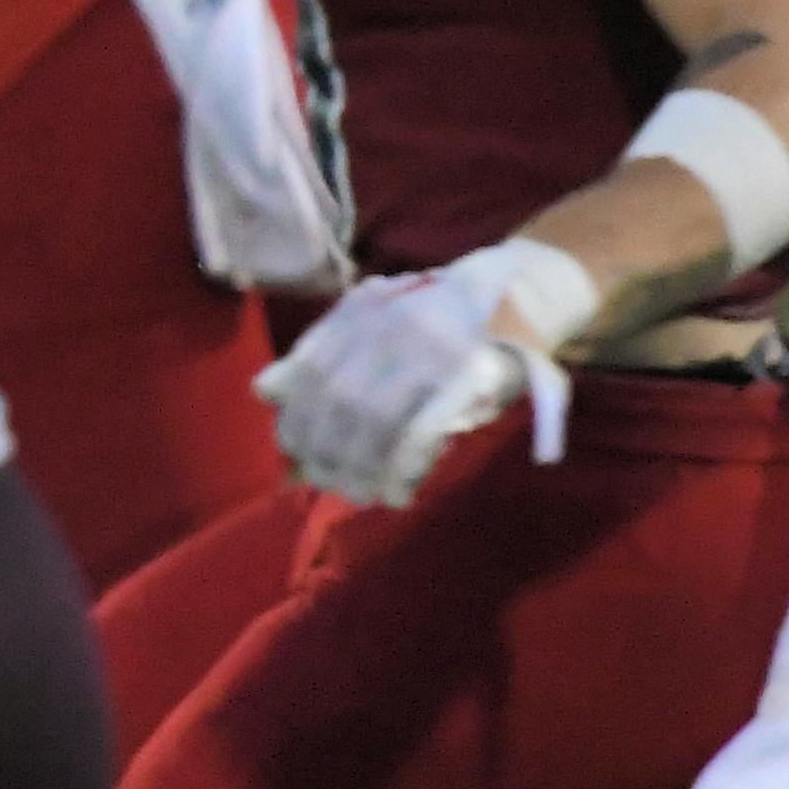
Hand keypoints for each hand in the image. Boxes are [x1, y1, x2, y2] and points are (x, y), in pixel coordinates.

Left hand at [255, 241, 583, 505]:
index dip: (296, 415)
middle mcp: (392, 326)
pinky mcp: (468, 381)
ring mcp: (430, 352)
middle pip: (337, 399)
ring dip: (359, 465)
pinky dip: (402, 468)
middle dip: (323, 448)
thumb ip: (323, 351)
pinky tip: (396, 493)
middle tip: (322, 479)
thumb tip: (265, 391)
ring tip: (356, 492)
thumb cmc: (442, 318)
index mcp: (365, 310)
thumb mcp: (377, 320)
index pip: (311, 368)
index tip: (292, 449)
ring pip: (374, 420)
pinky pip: (419, 433)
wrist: (523, 295)